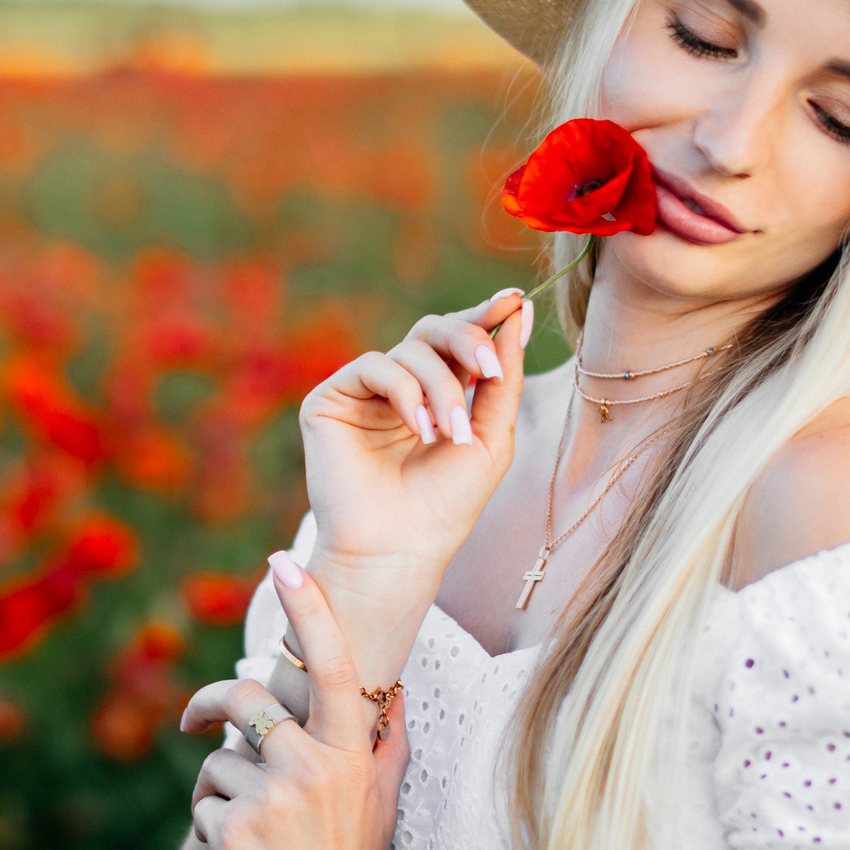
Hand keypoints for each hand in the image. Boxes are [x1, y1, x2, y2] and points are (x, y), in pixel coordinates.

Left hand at [179, 552, 406, 849]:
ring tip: (252, 839)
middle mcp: (312, 766)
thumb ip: (387, 742)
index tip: (282, 564)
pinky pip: (202, 806)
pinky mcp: (230, 829)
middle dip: (209, 706)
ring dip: (218, 794)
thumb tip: (398, 688)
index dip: (308, 611)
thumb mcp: (380, 804)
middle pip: (244, 701)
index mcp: (352, 753)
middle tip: (192, 720)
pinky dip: (211, 830)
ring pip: (218, 763)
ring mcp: (270, 797)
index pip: (335, 666)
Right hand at [295, 288, 531, 680]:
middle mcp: (397, 386)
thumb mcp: (490, 435)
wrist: (400, 550)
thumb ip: (505, 376)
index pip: (457, 340)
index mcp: (435, 392)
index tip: (515, 300)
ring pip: (410, 350)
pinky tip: (419, 430)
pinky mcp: (329, 400)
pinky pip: (374, 366)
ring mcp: (362, 392)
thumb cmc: (446, 504)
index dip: (485, 317)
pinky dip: (406, 393)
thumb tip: (519, 310)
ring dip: (441, 388)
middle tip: (490, 368)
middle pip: (432, 329)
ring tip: (450, 434)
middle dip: (468, 340)